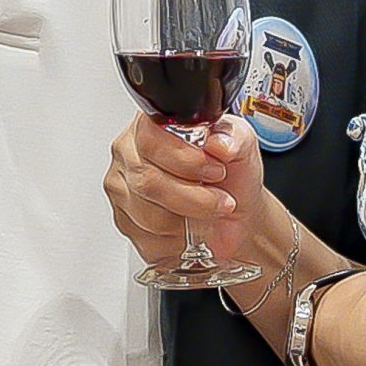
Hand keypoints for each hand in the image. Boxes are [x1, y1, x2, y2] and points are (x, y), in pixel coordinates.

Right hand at [106, 114, 266, 268]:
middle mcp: (130, 153)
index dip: (183, 160)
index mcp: (151, 125)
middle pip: (146, 181)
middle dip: (192, 198)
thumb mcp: (242, 146)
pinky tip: (188, 229)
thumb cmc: (232, 177)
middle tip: (220, 199)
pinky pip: (146, 238)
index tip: (214, 171)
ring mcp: (122, 188)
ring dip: (188, 221)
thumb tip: (220, 144)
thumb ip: (234, 137)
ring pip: (147, 214)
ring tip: (206, 214)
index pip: (150, 140)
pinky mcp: (124, 221)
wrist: (236, 215)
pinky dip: (176, 241)